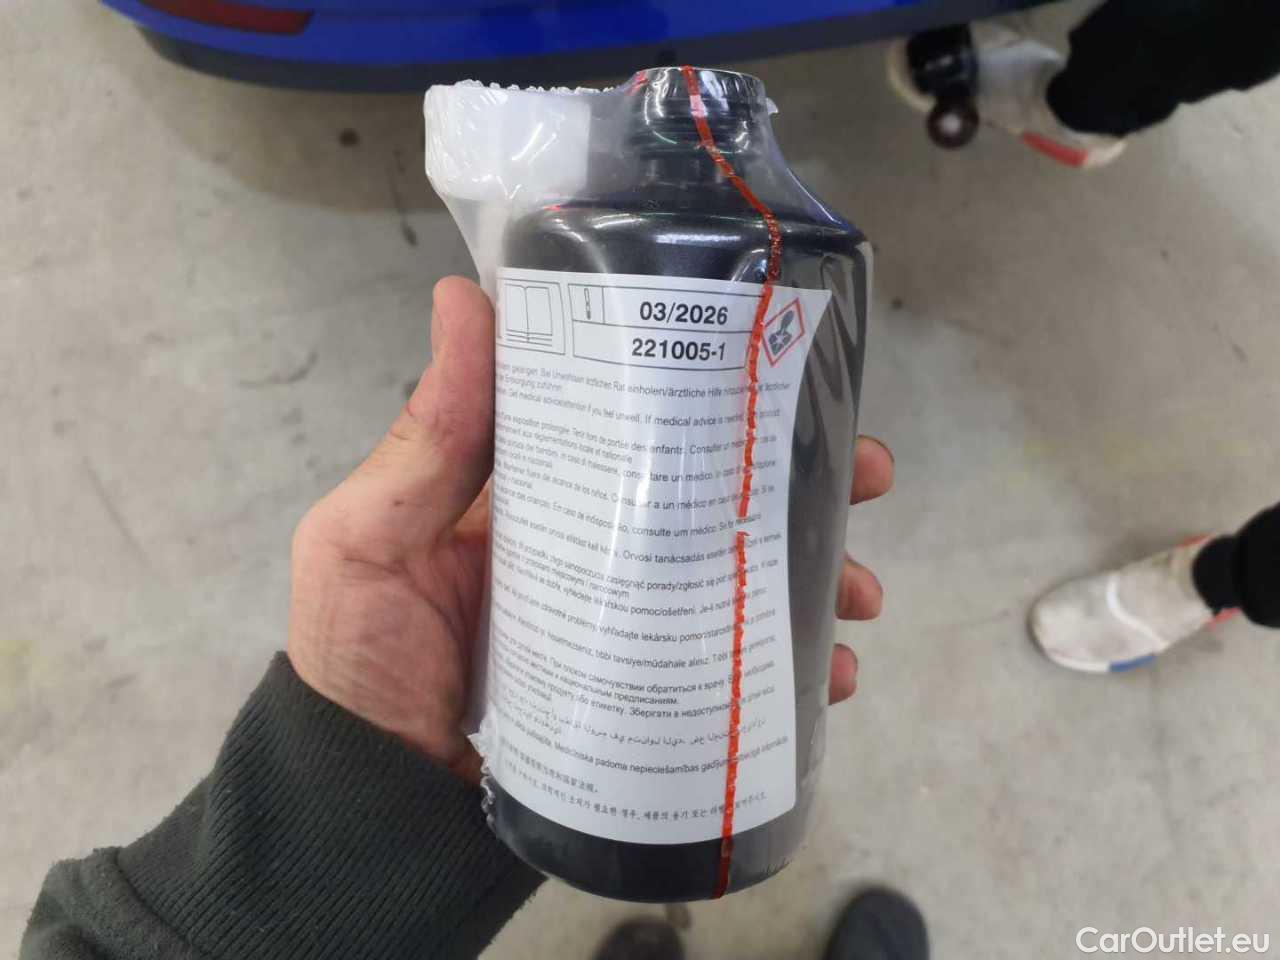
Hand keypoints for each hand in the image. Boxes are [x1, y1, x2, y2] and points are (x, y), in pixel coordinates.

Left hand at [288, 277, 893, 780]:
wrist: (370, 813)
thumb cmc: (359, 662)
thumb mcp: (371, 538)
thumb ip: (426, 436)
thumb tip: (463, 295)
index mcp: (540, 497)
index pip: (638, 425)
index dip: (713, 395)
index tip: (782, 369)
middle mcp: (597, 552)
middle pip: (712, 501)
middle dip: (798, 483)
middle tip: (866, 474)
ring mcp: (628, 630)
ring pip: (740, 586)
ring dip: (815, 577)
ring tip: (862, 591)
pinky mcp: (647, 703)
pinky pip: (733, 680)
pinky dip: (793, 677)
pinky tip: (837, 676)